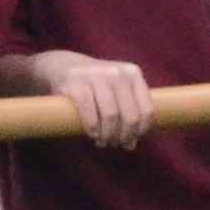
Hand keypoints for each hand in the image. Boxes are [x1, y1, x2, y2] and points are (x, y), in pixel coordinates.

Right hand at [29, 48, 153, 149]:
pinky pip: (89, 113)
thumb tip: (132, 144)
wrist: (62, 65)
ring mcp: (96, 75)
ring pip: (111, 116)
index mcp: (132, 73)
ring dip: (108, 135)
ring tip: (103, 142)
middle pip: (130, 116)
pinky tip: (92, 134)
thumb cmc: (95, 86)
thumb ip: (128, 110)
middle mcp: (116, 72)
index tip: (131, 140)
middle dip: (124, 136)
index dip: (141, 131)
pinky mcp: (75, 83)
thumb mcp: (117, 89)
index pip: (146, 110)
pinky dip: (92, 129)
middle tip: (116, 144)